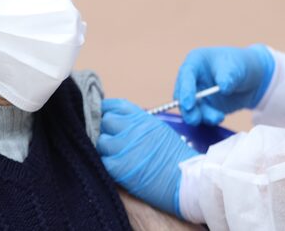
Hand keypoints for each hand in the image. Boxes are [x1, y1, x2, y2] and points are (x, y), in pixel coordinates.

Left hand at [98, 98, 198, 216]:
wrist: (184, 178)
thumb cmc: (176, 157)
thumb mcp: (159, 129)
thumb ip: (138, 124)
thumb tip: (121, 123)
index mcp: (142, 118)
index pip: (114, 106)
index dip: (106, 110)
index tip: (104, 116)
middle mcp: (131, 129)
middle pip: (105, 121)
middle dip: (106, 130)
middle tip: (113, 140)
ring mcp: (122, 147)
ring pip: (100, 141)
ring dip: (105, 148)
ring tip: (116, 156)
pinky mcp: (116, 167)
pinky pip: (101, 160)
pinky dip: (106, 163)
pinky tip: (117, 167)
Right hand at [174, 44, 274, 125]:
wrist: (252, 78)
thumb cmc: (240, 65)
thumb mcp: (236, 67)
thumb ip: (229, 76)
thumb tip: (223, 88)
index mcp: (195, 62)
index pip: (186, 75)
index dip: (185, 90)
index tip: (189, 104)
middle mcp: (192, 78)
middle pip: (182, 95)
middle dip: (188, 109)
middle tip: (196, 119)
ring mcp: (197, 93)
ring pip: (190, 109)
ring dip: (200, 116)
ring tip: (218, 117)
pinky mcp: (204, 106)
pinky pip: (200, 116)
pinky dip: (207, 119)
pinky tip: (219, 117)